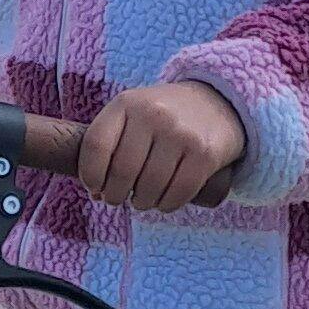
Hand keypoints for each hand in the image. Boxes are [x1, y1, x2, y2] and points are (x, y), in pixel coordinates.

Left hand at [77, 80, 246, 212]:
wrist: (218, 103)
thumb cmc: (163, 117)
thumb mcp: (132, 114)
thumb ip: (110, 147)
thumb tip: (96, 193)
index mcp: (126, 103)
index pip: (96, 145)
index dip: (90, 174)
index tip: (95, 187)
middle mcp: (153, 114)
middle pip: (122, 171)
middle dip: (115, 195)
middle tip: (118, 199)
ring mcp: (181, 133)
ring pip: (149, 187)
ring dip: (141, 203)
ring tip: (142, 199)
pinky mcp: (204, 154)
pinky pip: (178, 194)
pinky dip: (166, 205)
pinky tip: (163, 201)